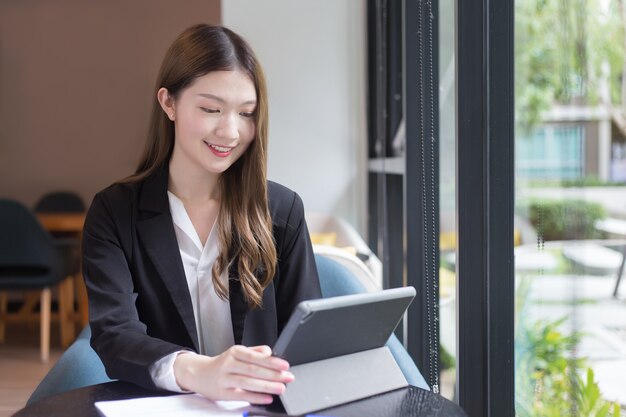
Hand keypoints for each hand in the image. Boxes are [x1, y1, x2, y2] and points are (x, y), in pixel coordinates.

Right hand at [173, 345, 293, 403]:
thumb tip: (270, 353)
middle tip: (288, 378)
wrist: (200, 374)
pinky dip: (256, 397)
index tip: (285, 365)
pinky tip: (267, 398)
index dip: (271, 361)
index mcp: (234, 352)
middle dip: (273, 375)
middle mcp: (228, 364)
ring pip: (248, 383)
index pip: (255, 357)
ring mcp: (224, 379)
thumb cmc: (223, 364)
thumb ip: (255, 352)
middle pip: (253, 370)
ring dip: (266, 386)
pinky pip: (241, 396)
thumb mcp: (237, 352)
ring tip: (281, 388)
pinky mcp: (223, 393)